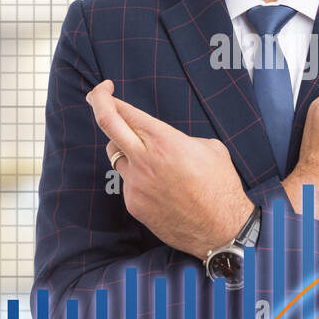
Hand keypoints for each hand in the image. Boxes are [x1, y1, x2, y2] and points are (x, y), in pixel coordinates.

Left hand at [86, 80, 254, 259]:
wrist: (222, 228)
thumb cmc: (221, 185)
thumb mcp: (209, 147)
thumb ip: (179, 138)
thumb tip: (165, 140)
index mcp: (164, 140)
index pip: (124, 111)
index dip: (109, 96)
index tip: (107, 89)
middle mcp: (144, 160)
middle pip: (106, 124)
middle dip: (97, 103)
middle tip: (96, 95)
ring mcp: (135, 184)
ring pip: (116, 156)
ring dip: (125, 148)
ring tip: (150, 157)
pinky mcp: (133, 204)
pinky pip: (127, 182)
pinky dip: (138, 178)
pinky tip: (162, 187)